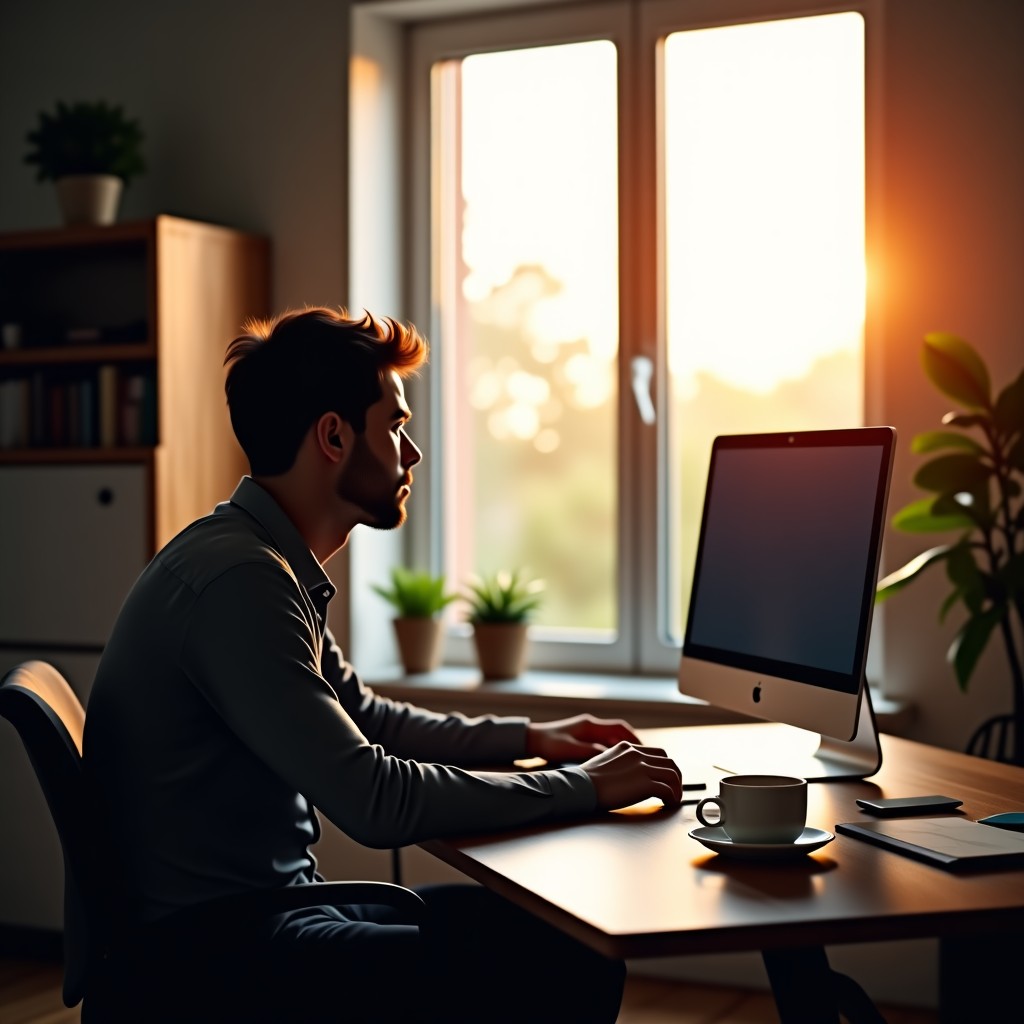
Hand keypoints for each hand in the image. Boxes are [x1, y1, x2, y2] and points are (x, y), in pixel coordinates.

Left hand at [525, 714, 641, 763]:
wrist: (531, 739)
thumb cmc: (549, 744)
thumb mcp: (571, 750)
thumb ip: (591, 752)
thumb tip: (612, 756)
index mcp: (590, 726)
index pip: (620, 728)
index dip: (635, 738)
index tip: (645, 750)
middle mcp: (591, 726)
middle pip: (619, 733)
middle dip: (633, 744)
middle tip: (644, 758)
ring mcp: (586, 731)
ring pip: (611, 738)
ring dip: (623, 748)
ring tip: (633, 763)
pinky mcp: (581, 738)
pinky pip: (603, 743)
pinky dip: (612, 751)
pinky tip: (614, 764)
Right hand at [579, 741, 683, 811]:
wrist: (580, 786)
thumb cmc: (585, 780)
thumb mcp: (603, 761)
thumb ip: (618, 763)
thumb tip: (626, 775)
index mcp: (627, 747)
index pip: (656, 753)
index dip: (665, 766)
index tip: (665, 777)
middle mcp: (637, 753)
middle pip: (669, 761)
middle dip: (675, 776)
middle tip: (674, 789)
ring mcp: (642, 767)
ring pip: (672, 774)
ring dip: (676, 788)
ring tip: (673, 799)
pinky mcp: (645, 783)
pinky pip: (668, 790)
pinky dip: (672, 798)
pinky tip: (667, 804)